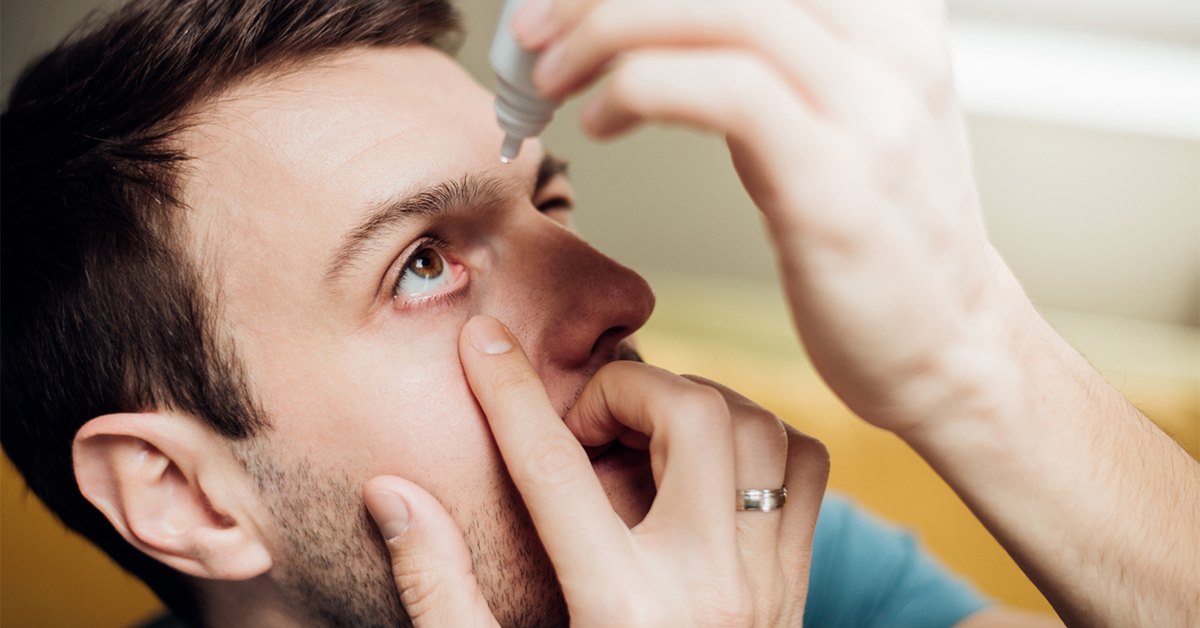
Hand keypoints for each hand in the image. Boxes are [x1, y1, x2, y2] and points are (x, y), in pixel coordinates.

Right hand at [364, 315, 828, 626]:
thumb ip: (439, 591)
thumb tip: (393, 494)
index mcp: (616, 609)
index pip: (554, 467)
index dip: (509, 392)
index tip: (481, 342)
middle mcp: (703, 588)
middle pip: (690, 414)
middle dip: (626, 387)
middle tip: (584, 424)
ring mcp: (764, 587)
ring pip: (758, 429)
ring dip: (695, 406)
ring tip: (640, 439)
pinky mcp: (796, 590)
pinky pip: (805, 471)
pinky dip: (759, 440)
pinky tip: (706, 468)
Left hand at [509, 3, 1199, 626]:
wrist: (954, 351)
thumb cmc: (882, 246)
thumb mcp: (839, 127)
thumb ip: (774, 73)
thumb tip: (669, 41)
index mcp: (889, 24)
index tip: (575, 0)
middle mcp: (888, 48)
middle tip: (534, 27)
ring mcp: (869, 110)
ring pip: (717, 9)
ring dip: (606, 31)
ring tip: (548, 76)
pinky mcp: (834, 181)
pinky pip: (721, 93)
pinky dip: (639, 90)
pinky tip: (600, 125)